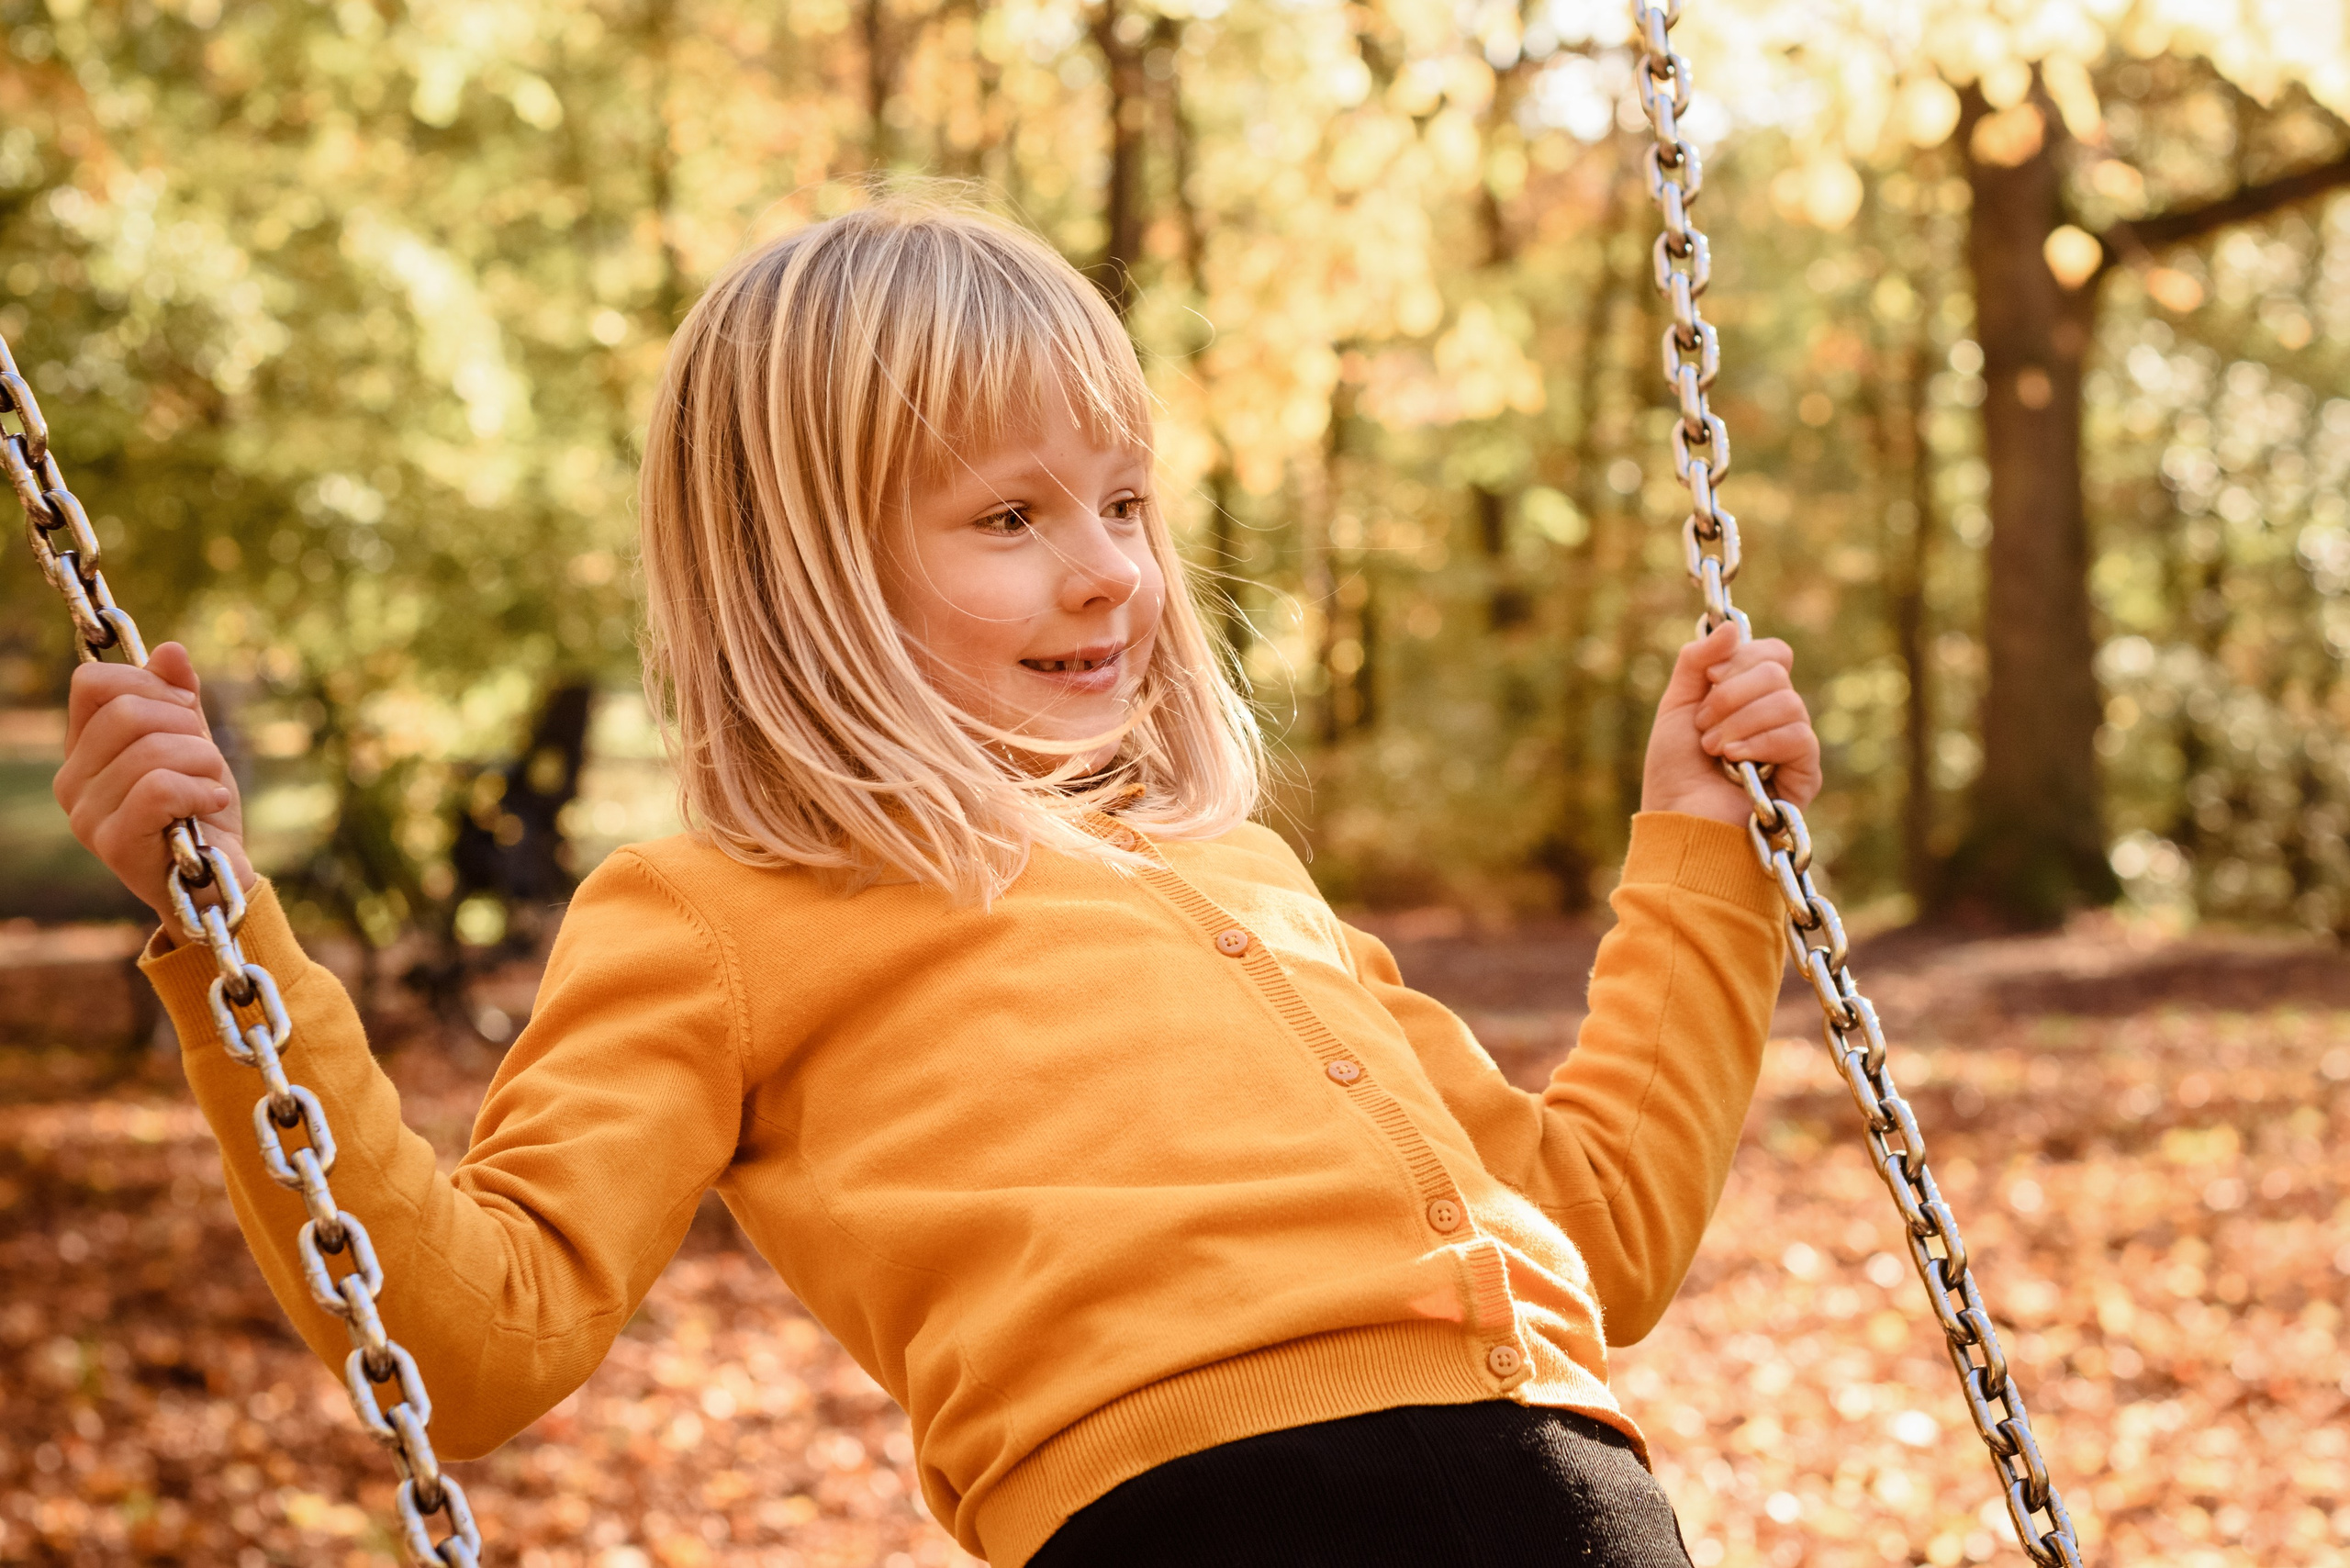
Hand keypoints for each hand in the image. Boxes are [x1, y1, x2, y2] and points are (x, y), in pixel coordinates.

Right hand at [54, 642, 254, 929]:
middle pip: (127, 712)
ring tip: (213, 786)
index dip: (150, 684)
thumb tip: (171, 651)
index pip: (93, 683)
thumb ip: (179, 699)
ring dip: (204, 761)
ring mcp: (87, 815)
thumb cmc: (201, 810)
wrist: (218, 877)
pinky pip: (157, 788)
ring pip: (151, 749)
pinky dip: (201, 789)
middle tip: (207, 757)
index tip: (186, 709)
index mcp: (83, 749)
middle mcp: (71, 781)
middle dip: (188, 725)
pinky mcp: (113, 844)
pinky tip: (213, 802)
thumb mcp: (194, 743)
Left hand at [1640, 620, 1821, 826]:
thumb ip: (1696, 662)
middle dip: (1729, 695)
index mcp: (1750, 696)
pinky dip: (1762, 742)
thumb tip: (1731, 626)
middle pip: (1777, 671)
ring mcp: (1793, 744)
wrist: (1680, 822)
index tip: (1709, 677)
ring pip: (1788, 701)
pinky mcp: (1805, 774)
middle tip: (1704, 727)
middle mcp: (1776, 715)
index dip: (1740, 658)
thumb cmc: (1675, 772)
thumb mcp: (1676, 706)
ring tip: (1716, 751)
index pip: (1772, 653)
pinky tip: (1738, 761)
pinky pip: (1799, 736)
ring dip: (1740, 723)